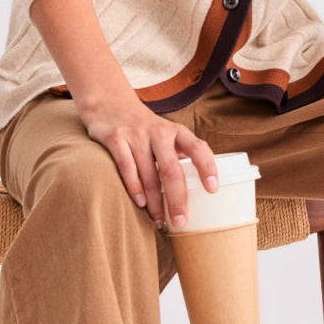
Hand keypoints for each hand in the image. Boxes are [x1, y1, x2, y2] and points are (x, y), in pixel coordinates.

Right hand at [81, 94, 219, 229]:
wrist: (109, 102)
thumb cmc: (145, 129)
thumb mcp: (166, 134)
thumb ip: (180, 154)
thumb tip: (198, 189)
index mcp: (176, 132)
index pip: (198, 148)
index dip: (207, 168)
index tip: (213, 189)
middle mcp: (158, 132)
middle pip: (171, 170)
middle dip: (177, 199)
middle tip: (181, 221)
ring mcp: (136, 135)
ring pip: (148, 174)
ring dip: (155, 202)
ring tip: (160, 221)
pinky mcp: (115, 138)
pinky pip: (126, 167)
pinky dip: (134, 188)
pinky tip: (140, 203)